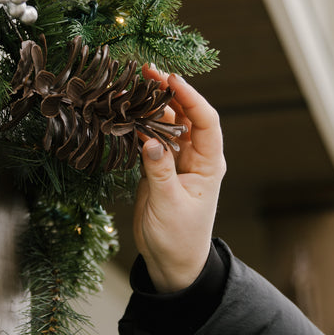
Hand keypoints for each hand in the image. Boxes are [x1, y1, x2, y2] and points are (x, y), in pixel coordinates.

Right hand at [133, 68, 225, 291]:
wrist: (171, 263)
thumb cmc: (179, 238)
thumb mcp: (169, 206)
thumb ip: (160, 172)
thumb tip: (150, 141)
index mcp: (209, 164)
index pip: (205, 121)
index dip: (190, 97)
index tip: (170, 80)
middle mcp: (195, 157)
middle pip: (185, 115)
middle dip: (169, 92)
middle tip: (146, 71)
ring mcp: (176, 161)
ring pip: (166, 124)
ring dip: (151, 105)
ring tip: (132, 85)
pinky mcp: (158, 167)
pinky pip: (149, 139)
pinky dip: (138, 125)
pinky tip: (124, 111)